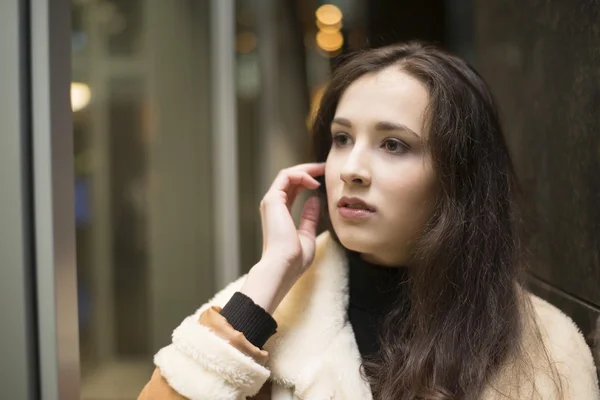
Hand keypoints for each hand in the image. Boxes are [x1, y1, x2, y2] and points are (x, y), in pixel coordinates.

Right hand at [240, 163, 324, 312]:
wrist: (283, 267)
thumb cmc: (294, 259)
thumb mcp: (307, 234)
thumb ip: (309, 217)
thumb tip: (314, 201)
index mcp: (280, 215)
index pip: (293, 190)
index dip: (308, 181)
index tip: (324, 179)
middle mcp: (274, 206)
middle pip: (290, 179)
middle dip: (308, 170)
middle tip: (325, 167)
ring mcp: (271, 201)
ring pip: (287, 174)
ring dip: (305, 169)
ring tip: (321, 170)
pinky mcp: (272, 199)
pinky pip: (286, 176)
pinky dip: (300, 174)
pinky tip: (314, 182)